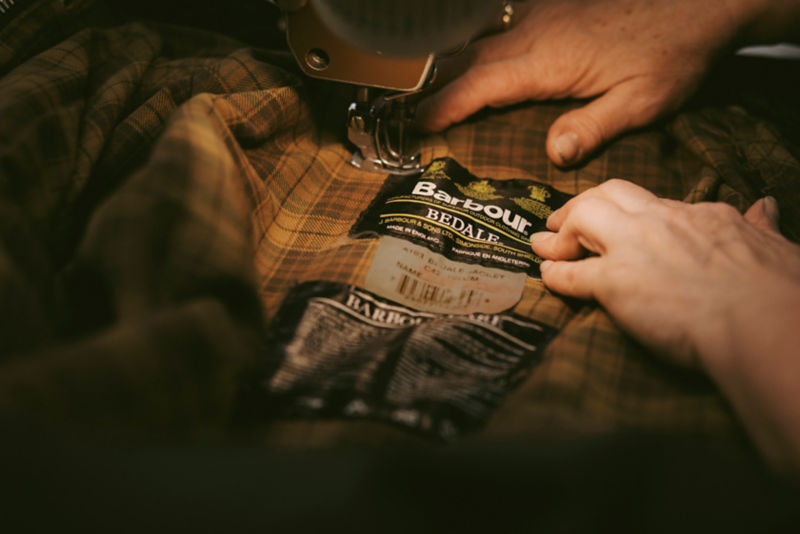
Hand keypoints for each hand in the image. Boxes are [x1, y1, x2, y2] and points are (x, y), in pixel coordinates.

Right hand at [417, 0, 759, 165]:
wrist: (700, 2)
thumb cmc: (673, 54)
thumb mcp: (642, 101)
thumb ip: (594, 127)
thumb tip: (552, 155)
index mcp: (550, 61)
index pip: (481, 84)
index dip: (445, 104)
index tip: (419, 123)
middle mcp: (537, 33)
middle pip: (469, 59)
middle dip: (438, 85)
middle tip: (415, 112)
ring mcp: (543, 15)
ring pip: (482, 39)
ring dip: (455, 64)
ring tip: (435, 89)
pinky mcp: (554, 7)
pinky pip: (502, 27)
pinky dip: (480, 45)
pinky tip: (477, 57)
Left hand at [530, 179, 799, 364]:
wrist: (763, 323)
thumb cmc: (777, 292)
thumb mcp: (776, 246)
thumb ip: (762, 226)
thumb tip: (767, 207)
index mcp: (700, 216)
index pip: (654, 203)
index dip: (630, 213)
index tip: (622, 223)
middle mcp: (662, 222)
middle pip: (609, 193)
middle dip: (582, 203)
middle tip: (563, 220)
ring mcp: (634, 249)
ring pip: (582, 216)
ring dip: (561, 230)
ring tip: (547, 245)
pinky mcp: (614, 283)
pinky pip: (570, 273)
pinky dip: (553, 273)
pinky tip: (546, 276)